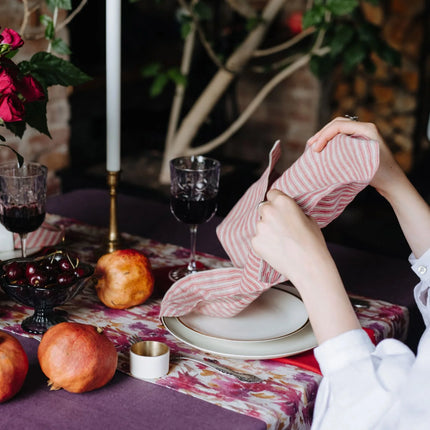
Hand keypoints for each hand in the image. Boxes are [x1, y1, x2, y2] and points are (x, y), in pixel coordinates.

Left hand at [251, 189, 360, 343]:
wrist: (309, 266)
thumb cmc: (313, 243)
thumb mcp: (309, 219)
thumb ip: (294, 211)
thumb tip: (288, 213)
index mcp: (282, 202)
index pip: (272, 193)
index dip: (277, 202)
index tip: (279, 208)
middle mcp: (268, 211)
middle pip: (264, 208)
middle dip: (270, 215)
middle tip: (281, 227)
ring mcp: (260, 227)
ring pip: (260, 225)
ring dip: (267, 230)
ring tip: (281, 242)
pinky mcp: (255, 242)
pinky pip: (258, 239)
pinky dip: (264, 243)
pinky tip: (277, 250)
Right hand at [307, 117, 405, 199]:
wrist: (393, 182)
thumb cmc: (381, 174)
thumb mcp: (362, 162)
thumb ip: (346, 152)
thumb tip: (326, 149)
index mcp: (367, 129)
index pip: (339, 125)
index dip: (324, 135)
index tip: (316, 149)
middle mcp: (365, 128)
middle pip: (337, 124)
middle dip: (322, 134)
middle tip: (310, 145)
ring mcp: (362, 134)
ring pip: (338, 129)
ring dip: (324, 137)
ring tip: (313, 147)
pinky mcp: (359, 142)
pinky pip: (341, 137)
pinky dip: (330, 141)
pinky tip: (323, 149)